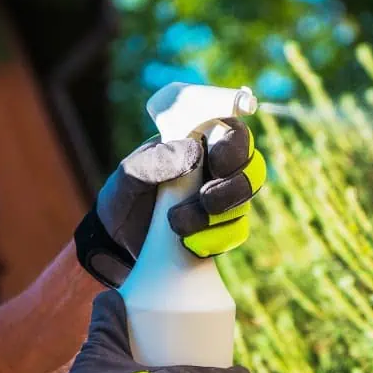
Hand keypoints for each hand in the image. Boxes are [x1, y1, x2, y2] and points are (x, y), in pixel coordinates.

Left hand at [75, 119, 266, 286]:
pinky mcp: (221, 230)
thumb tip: (193, 153)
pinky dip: (214, 239)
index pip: (232, 130)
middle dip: (233, 185)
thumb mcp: (130, 174)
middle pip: (253, 168)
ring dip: (215, 217)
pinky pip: (236, 232)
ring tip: (177, 223)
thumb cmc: (126, 195)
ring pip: (244, 203)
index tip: (218, 155)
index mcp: (199, 142)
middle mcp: (218, 169)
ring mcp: (223, 201)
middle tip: (205, 196)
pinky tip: (187, 242)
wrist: (119, 241)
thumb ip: (156, 160)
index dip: (237, 139)